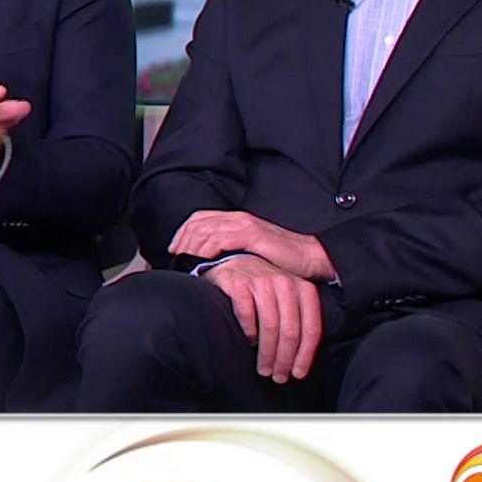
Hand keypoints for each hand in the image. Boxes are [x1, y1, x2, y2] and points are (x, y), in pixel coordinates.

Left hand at [171, 210, 335, 281]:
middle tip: (174, 258)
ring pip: (206, 231)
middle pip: (198, 224)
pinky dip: (207, 249)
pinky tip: (201, 260)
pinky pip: (221, 239)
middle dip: (182, 240)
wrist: (308, 256)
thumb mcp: (248, 251)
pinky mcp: (252, 234)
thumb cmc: (279, 259)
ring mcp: (244, 224)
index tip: (174, 249)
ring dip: (191, 247)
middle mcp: (236, 218)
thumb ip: (229, 251)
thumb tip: (206, 264)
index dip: (182, 232)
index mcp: (234, 219)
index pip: (199, 219)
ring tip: (185, 263)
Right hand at [201, 255, 323, 382]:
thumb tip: (300, 358)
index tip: (297, 374)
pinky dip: (248, 332)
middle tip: (277, 376)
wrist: (231, 261)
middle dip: (284, 359)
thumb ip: (297, 319)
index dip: (305, 356)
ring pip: (270, 326)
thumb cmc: (261, 287)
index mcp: (303, 288)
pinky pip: (247, 314)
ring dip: (266, 353)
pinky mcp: (239, 282)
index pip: (310, 328)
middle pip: (290, 331)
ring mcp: (261, 281)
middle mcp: (285, 282)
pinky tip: (248, 341)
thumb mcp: (286, 298)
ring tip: (263, 368)